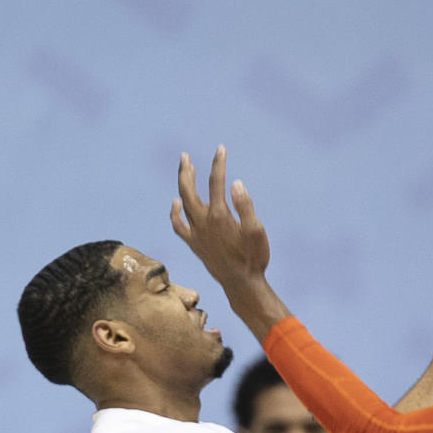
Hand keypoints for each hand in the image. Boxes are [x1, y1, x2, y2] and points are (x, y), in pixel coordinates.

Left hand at [171, 146, 269, 292]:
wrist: (242, 283)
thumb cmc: (254, 257)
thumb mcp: (257, 230)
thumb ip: (245, 206)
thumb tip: (235, 183)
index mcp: (220, 215)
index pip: (216, 182)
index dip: (218, 163)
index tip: (220, 149)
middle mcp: (203, 222)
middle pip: (189, 189)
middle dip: (186, 170)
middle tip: (185, 156)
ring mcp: (196, 233)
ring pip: (183, 203)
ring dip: (183, 186)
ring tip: (186, 171)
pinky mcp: (194, 243)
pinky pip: (178, 225)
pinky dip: (175, 212)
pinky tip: (176, 203)